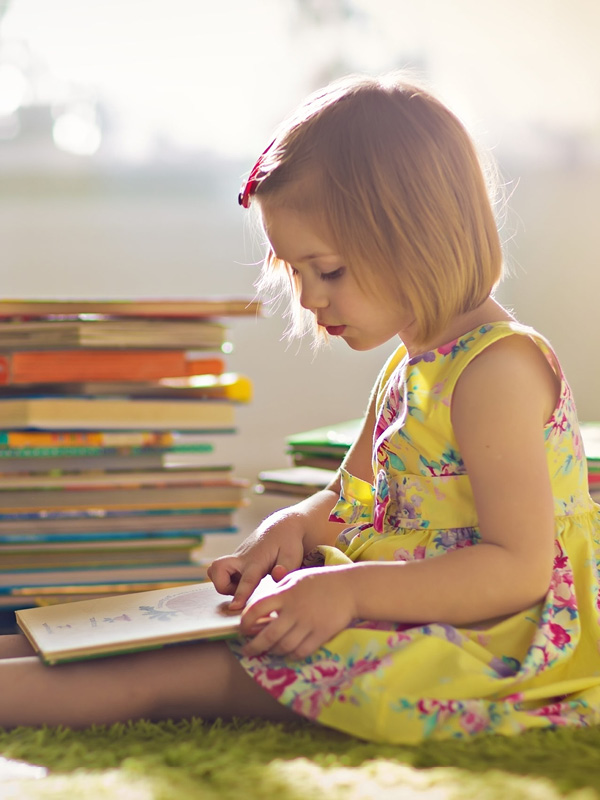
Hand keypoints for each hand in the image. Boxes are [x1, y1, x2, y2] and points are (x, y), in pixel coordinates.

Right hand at [207, 515, 305, 610]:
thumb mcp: (293, 555)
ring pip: (215, 571)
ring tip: (241, 586)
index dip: (240, 594)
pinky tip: (242, 581)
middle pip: (217, 570)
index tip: (234, 607)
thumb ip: (286, 568)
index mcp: (257, 561)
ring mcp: (236, 559)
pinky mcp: (234, 561)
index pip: (247, 579)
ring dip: (222, 583)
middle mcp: (242, 559)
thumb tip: (277, 575)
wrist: (280, 527)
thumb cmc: (288, 543)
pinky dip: (226, 579)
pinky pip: (220, 572)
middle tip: (239, 591)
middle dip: (222, 586)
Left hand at [239, 566, 354, 659]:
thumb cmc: (321, 581)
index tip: (242, 628)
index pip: (257, 609)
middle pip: (268, 635)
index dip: (246, 622)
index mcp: (286, 594)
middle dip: (254, 646)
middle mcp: (294, 610)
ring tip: (268, 651)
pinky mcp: (321, 634)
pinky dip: (290, 655)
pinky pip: (301, 652)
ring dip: (272, 652)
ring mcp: (308, 624)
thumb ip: (278, 591)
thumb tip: (260, 608)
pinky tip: (287, 653)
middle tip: (247, 650)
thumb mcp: (296, 578)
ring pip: (283, 646)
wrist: (350, 588)